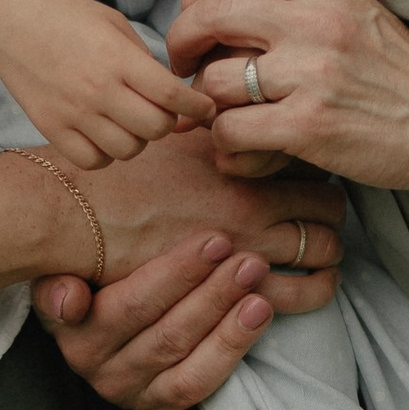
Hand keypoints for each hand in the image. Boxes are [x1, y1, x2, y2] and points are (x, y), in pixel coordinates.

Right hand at [0, 0, 215, 172]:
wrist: (8, 20)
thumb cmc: (64, 14)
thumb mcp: (113, 22)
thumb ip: (143, 58)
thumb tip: (169, 89)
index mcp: (117, 59)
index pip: (172, 96)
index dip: (198, 107)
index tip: (207, 108)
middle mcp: (97, 91)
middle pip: (156, 129)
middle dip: (169, 122)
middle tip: (164, 110)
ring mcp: (73, 114)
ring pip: (128, 150)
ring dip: (139, 139)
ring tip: (131, 120)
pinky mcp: (51, 128)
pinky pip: (94, 161)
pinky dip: (107, 153)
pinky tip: (105, 134)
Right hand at [34, 201, 346, 409]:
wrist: (88, 315)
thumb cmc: (89, 280)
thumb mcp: (63, 273)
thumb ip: (59, 283)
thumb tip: (70, 300)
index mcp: (81, 339)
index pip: (134, 305)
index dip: (179, 274)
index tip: (217, 241)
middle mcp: (107, 377)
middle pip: (170, 338)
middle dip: (216, 298)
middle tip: (252, 264)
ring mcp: (139, 401)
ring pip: (189, 378)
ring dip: (229, 343)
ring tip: (262, 305)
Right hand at [75, 122, 343, 288]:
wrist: (76, 216)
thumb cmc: (119, 174)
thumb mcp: (172, 137)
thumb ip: (213, 127)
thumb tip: (238, 114)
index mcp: (241, 159)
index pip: (311, 162)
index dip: (319, 170)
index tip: (314, 176)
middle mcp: (253, 201)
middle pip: (328, 207)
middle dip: (332, 215)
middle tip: (327, 219)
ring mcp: (247, 245)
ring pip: (324, 253)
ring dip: (329, 256)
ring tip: (326, 258)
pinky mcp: (232, 288)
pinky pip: (298, 295)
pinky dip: (313, 291)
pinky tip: (310, 287)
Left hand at [170, 0, 408, 194]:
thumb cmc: (392, 67)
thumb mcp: (349, 8)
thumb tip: (219, 4)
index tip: (195, 22)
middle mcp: (315, 20)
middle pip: (209, 13)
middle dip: (182, 42)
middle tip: (184, 66)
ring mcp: (312, 73)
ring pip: (215, 78)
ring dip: (208, 101)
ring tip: (222, 112)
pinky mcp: (309, 125)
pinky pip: (232, 128)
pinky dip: (225, 141)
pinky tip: (240, 145)